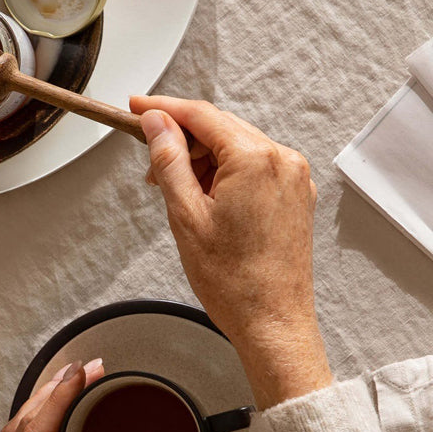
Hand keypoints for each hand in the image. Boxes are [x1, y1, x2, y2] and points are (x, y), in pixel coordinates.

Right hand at [130, 95, 332, 408]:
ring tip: (178, 196)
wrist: (273, 323)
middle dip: (182, 142)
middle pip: (220, 129)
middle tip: (150, 167)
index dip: (163, 109)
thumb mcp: (186, 216)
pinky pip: (255, 169)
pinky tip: (206, 202)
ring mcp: (294, 178)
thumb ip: (169, 161)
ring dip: (203, 162)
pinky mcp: (295, 197)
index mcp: (256, 159)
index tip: (137, 108)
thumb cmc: (234, 283)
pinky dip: (226, 176)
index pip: (201, 116)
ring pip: (237, 149)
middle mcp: (282, 160)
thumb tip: (157, 124)